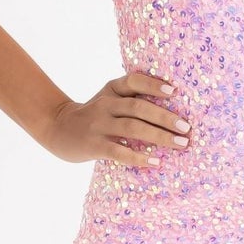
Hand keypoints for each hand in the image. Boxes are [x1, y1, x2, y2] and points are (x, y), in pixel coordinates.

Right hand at [43, 69, 190, 166]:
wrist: (57, 128)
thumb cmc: (94, 115)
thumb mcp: (109, 100)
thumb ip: (132, 99)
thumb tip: (173, 110)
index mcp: (112, 90)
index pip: (133, 81)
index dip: (153, 85)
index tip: (174, 92)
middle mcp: (106, 104)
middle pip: (138, 107)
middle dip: (165, 117)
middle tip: (187, 128)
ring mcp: (99, 125)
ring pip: (133, 128)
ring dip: (159, 136)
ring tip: (180, 144)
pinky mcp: (94, 145)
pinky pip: (119, 151)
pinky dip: (139, 157)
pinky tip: (156, 162)